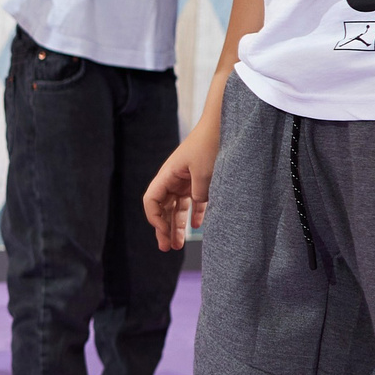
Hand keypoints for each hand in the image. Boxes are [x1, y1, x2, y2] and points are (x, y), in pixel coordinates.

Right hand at [143, 120, 218, 250]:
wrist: (222, 126)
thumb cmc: (209, 145)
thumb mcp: (204, 172)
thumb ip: (198, 195)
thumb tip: (196, 214)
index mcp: (167, 175)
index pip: (151, 201)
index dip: (155, 218)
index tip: (165, 231)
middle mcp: (173, 179)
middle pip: (162, 208)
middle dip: (163, 228)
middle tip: (166, 248)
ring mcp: (185, 180)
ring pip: (176, 207)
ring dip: (176, 225)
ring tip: (178, 244)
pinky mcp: (199, 181)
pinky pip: (193, 202)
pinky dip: (194, 215)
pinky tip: (197, 226)